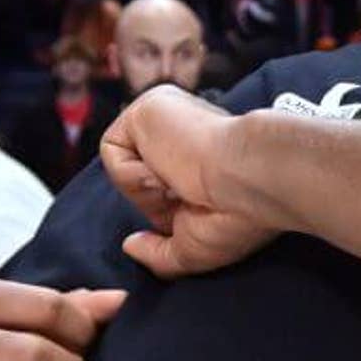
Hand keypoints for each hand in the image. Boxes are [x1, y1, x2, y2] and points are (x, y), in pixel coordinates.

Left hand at [102, 86, 276, 277]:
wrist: (249, 181)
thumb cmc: (236, 216)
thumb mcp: (193, 249)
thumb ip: (159, 253)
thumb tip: (131, 246)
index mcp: (207, 158)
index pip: (166, 188)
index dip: (170, 212)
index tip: (199, 211)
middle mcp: (188, 133)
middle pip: (141, 179)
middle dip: (156, 201)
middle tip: (189, 197)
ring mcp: (169, 116)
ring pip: (124, 165)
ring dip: (147, 189)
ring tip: (181, 181)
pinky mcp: (148, 107)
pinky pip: (112, 150)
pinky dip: (132, 175)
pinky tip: (167, 170)